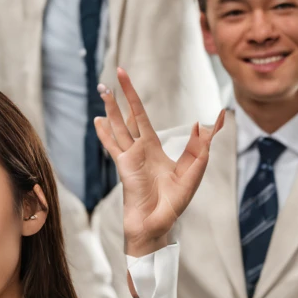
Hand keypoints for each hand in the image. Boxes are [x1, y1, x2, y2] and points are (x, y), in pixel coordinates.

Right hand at [95, 68, 222, 256]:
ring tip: (102, 89)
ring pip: (120, 126)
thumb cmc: (171, 206)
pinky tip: (98, 121)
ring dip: (111, 108)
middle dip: (125, 94)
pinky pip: (114, 146)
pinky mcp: (126, 167)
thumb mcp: (192, 176)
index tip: (155, 92)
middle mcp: (142, 151)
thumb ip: (198, 151)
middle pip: (133, 116)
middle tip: (119, 71)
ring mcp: (132, 158)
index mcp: (157, 151)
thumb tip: (200, 124)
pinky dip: (106, 134)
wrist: (154, 227)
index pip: (154, 124)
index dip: (161, 112)